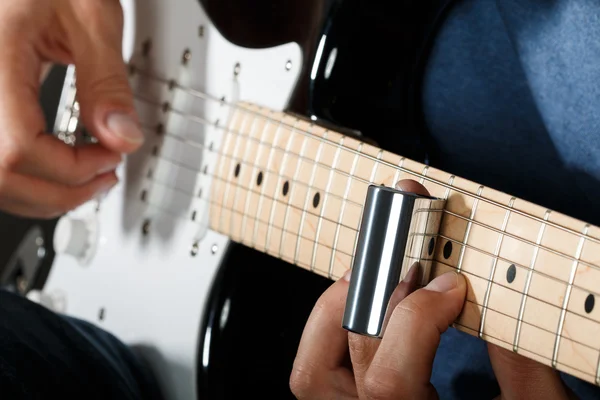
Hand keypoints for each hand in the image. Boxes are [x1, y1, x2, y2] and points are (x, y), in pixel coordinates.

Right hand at [0, 0, 142, 217]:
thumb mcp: (90, 16)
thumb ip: (106, 81)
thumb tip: (121, 138)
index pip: (18, 148)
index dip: (73, 169)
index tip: (112, 158)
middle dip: (60, 192)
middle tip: (103, 178)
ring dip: (42, 191)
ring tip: (86, 177)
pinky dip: (25, 175)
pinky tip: (56, 166)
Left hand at [290, 181, 571, 398]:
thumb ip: (518, 368)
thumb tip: (493, 299)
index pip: (389, 384)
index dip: (416, 324)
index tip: (451, 285)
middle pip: (351, 363)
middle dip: (378, 298)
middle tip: (406, 257)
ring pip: (312, 370)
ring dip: (338, 310)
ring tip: (373, 273)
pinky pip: (315, 371)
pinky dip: (329, 328)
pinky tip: (357, 299)